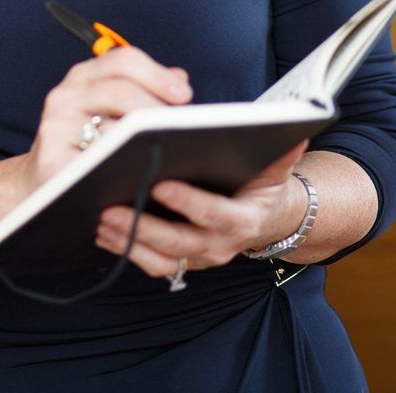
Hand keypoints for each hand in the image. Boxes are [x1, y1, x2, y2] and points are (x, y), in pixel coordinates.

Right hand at [20, 46, 192, 196]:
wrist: (39, 184)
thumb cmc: (81, 146)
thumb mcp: (108, 111)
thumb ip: (143, 91)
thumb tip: (180, 79)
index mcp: (85, 77)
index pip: (124, 60)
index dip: (157, 74)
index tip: (184, 94)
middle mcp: (67, 94)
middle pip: (119, 88)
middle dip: (155, 106)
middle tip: (180, 126)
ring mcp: (56, 125)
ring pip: (110, 125)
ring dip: (142, 137)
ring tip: (166, 147)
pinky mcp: (51, 158)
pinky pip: (94, 159)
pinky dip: (119, 163)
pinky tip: (138, 170)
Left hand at [95, 140, 308, 279]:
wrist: (265, 216)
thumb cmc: (261, 183)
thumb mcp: (275, 168)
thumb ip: (281, 151)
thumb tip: (294, 130)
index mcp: (243, 219)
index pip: (214, 214)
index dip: (188, 202)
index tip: (160, 183)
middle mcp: (221, 245)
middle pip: (180, 243)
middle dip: (144, 226)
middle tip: (111, 207)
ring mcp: (200, 257)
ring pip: (163, 259)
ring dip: (129, 241)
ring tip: (101, 218)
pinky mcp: (183, 262)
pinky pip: (153, 264)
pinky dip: (126, 250)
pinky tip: (104, 232)